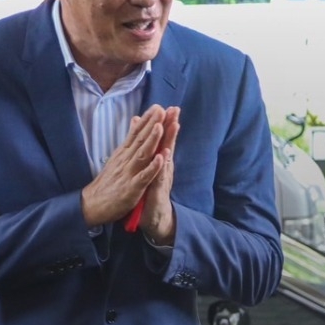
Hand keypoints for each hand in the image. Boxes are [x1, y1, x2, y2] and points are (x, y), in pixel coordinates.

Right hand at [80, 105, 166, 225]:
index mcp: (124, 153)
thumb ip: (129, 139)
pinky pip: (144, 177)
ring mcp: (129, 173)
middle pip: (140, 139)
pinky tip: (161, 159)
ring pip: (142, 154)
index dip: (147, 120)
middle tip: (161, 109)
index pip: (136, 133)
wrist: (93, 204)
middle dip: (151, 124)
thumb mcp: (117, 157)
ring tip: (160, 126)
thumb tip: (136, 120)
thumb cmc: (108, 182)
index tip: (157, 106)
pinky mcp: (132, 188)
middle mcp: (126, 160)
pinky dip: (152, 167)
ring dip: (151, 140)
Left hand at [140, 106, 179, 244]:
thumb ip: (150, 151)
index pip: (162, 139)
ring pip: (166, 158)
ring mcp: (161, 179)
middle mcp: (163, 168)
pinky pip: (159, 178)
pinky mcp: (157, 191)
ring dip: (169, 142)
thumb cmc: (151, 192)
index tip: (168, 105)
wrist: (155, 218)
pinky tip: (165, 156)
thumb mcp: (149, 169)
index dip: (165, 123)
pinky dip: (161, 167)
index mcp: (159, 162)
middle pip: (168, 144)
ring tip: (173, 126)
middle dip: (171, 127)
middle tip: (175, 110)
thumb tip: (148, 133)